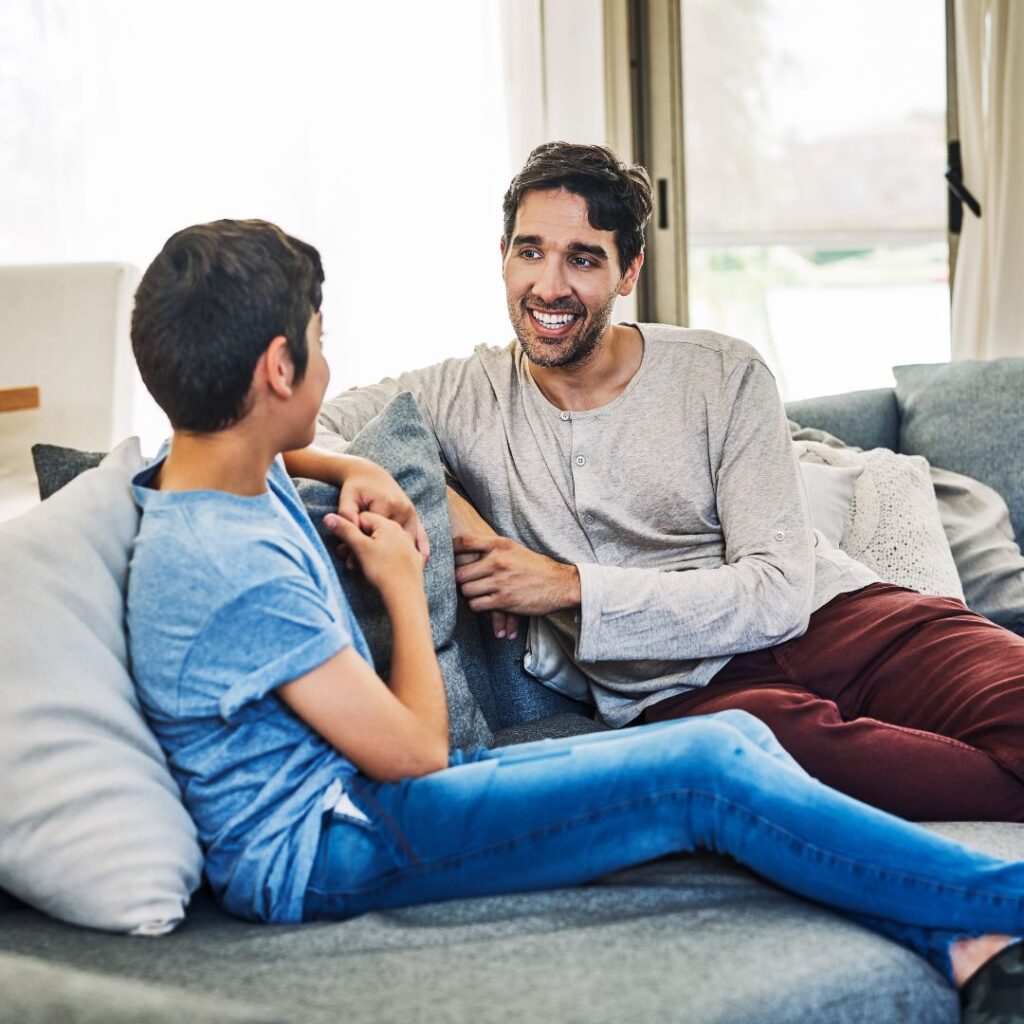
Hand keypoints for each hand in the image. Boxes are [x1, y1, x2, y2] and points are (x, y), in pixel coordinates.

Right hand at [326, 511, 423, 599]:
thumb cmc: (382, 570)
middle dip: (360, 542)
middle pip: (374, 530)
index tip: (346, 545)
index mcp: (388, 524)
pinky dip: (388, 559)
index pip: (363, 518)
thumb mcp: (360, 548)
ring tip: (365, 567)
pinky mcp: (414, 559)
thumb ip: (345, 530)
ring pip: (384, 543)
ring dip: (372, 552)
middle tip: (352, 560)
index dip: (351, 530)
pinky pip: (396, 554)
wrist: (405, 594)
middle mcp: (401, 531)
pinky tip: (383, 568)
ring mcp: (409, 545)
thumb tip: (328, 517)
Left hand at [335, 459, 428, 568]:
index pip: (373, 534)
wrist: (370, 473)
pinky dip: (420, 550)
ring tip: (389, 572)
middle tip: (367, 572)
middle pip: (390, 540)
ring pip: (406, 541)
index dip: (361, 550)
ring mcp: (411, 513)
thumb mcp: (347, 499)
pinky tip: (420, 564)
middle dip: (376, 557)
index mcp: (388, 505)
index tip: (349, 563)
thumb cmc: (355, 487)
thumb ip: (345, 514)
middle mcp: (403, 509)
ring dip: (400, 557)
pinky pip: (420, 536)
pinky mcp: (414, 516)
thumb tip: (341, 528)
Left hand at [447, 489, 520, 639]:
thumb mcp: (514, 548)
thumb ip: (492, 547)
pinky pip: (477, 605)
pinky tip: (483, 603)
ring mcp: (500, 582)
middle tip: (462, 583)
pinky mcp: (504, 601)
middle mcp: (498, 562)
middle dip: (460, 580)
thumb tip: (464, 547)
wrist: (559, 584)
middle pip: (460, 573)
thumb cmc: (535, 566)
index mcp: (500, 546)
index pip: (465, 542)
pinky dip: (477, 605)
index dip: (451, 548)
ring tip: (475, 593)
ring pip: (466, 591)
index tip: (446, 554)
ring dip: (468, 594)